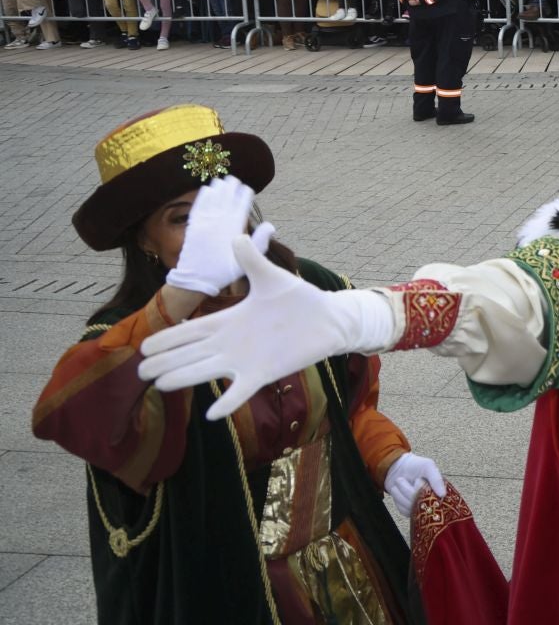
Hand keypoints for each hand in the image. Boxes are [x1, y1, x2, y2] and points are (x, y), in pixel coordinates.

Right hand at [138, 236, 395, 418]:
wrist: (327, 319)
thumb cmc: (298, 299)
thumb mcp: (271, 278)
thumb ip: (251, 260)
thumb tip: (235, 236)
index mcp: (229, 321)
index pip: (191, 331)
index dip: (168, 338)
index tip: (144, 347)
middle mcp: (231, 343)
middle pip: (189, 354)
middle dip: (165, 361)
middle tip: (139, 371)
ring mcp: (245, 360)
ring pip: (206, 371)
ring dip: (184, 378)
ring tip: (160, 385)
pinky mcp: (264, 373)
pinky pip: (242, 390)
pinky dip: (229, 401)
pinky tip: (212, 413)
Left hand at [167, 176, 274, 295]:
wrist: (196, 280)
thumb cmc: (224, 272)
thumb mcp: (247, 260)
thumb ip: (260, 242)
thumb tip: (271, 225)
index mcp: (234, 228)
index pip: (241, 206)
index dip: (245, 195)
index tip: (248, 188)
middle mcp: (219, 222)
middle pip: (226, 199)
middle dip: (231, 187)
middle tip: (234, 179)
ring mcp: (205, 222)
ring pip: (212, 200)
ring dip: (217, 189)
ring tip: (221, 180)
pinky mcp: (193, 226)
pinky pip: (198, 207)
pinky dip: (202, 197)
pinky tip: (205, 190)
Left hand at [384, 451, 446, 517]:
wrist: (397, 467)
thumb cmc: (415, 465)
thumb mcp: (428, 466)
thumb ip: (436, 478)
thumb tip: (443, 495)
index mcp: (439, 489)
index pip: (434, 498)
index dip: (423, 489)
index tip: (417, 480)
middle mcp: (431, 499)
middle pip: (419, 503)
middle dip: (408, 490)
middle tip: (403, 479)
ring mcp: (420, 506)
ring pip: (411, 508)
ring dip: (401, 494)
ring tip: (399, 483)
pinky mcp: (410, 511)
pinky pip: (405, 511)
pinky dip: (399, 501)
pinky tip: (398, 492)